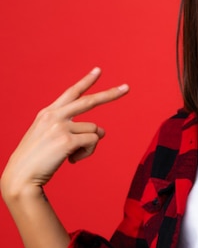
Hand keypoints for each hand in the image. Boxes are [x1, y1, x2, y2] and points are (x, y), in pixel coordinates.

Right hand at [1, 68, 128, 194]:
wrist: (20, 177)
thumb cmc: (36, 160)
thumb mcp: (50, 138)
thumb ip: (74, 129)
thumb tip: (102, 131)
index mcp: (48, 113)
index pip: (71, 93)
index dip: (86, 81)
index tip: (98, 70)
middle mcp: (54, 115)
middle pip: (90, 101)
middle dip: (110, 94)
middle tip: (127, 87)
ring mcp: (60, 127)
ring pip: (95, 130)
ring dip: (89, 145)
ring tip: (71, 155)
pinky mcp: (67, 140)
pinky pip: (93, 141)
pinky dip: (87, 152)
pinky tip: (73, 159)